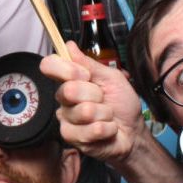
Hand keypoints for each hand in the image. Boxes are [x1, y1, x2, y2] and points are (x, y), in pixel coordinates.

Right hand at [41, 41, 144, 164]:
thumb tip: (68, 45)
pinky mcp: (71, 137)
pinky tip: (107, 130)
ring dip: (104, 114)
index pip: (49, 66)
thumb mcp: (111, 78)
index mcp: (70, 80)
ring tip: (107, 117)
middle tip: (103, 100)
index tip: (85, 75)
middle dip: (95, 94)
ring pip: (83, 111)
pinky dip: (107, 128)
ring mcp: (66, 119)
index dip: (67, 69)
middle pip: (68, 89)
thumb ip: (89, 63)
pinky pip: (91, 129)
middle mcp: (63, 99)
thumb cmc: (122, 104)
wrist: (133, 132)